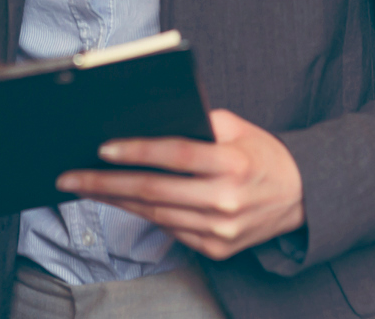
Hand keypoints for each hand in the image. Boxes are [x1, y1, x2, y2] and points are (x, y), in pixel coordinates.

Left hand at [58, 108, 304, 259]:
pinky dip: (145, 215)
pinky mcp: (216, 249)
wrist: (302, 196)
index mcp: (233, 164)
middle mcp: (226, 201)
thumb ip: (201, 124)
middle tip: (72, 177)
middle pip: (155, 191)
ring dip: (117, 201)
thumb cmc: (263, 155)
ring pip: (156, 214)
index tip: (102, 148)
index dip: (137, 151)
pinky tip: (122, 202)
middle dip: (107, 183)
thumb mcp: (239, 128)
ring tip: (87, 187)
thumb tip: (151, 124)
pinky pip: (171, 230)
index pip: (176, 155)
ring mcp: (220, 231)